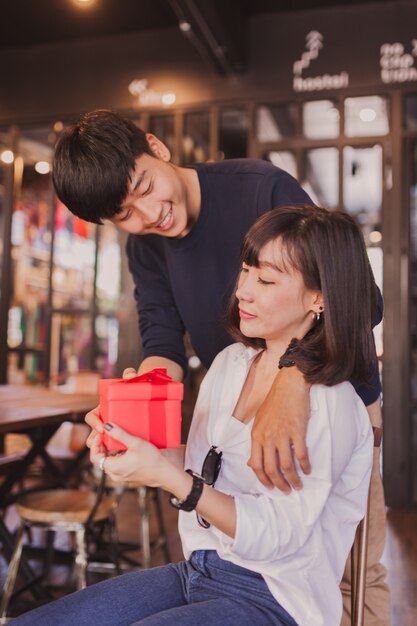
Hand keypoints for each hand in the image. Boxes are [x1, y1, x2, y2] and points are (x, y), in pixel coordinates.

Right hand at [85, 367, 137, 446]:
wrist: (144, 405)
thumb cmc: (134, 395)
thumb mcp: (132, 386)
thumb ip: (130, 377)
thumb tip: (130, 373)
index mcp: (102, 410)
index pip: (91, 416)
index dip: (93, 422)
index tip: (102, 426)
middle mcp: (104, 423)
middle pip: (93, 434)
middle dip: (94, 439)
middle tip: (101, 442)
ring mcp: (111, 434)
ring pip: (100, 444)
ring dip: (100, 449)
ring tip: (107, 452)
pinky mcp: (118, 441)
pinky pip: (111, 450)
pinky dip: (112, 454)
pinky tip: (118, 456)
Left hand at [92, 424, 167, 487]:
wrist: (164, 473)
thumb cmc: (151, 459)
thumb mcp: (135, 443)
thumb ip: (119, 434)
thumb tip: (106, 425)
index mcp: (113, 467)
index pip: (94, 457)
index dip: (95, 444)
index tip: (101, 434)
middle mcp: (114, 474)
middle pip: (100, 459)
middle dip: (102, 446)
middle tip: (107, 434)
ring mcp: (120, 477)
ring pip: (108, 462)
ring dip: (109, 451)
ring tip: (116, 439)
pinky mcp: (126, 476)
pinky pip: (116, 465)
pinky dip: (116, 456)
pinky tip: (124, 448)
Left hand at [249, 367, 310, 492]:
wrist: (289, 385)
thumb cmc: (274, 402)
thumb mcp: (259, 421)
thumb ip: (257, 441)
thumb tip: (251, 463)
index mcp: (256, 435)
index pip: (256, 465)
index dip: (263, 479)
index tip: (271, 487)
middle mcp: (267, 436)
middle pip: (271, 469)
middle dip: (279, 484)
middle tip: (286, 491)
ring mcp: (282, 434)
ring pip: (286, 465)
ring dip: (293, 479)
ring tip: (298, 485)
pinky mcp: (297, 431)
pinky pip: (301, 454)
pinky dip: (305, 465)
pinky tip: (308, 470)